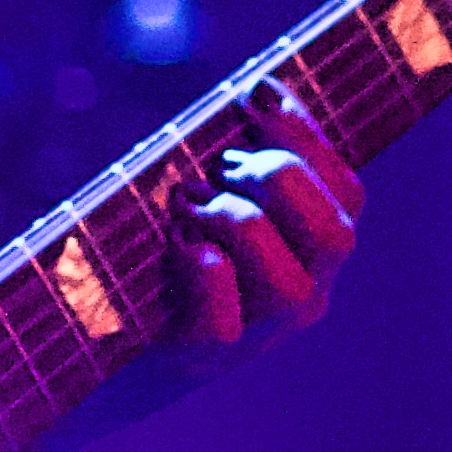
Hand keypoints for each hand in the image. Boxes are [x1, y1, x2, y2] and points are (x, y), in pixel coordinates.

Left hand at [153, 71, 362, 372]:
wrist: (102, 359)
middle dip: (278, 178)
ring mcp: (253, 336)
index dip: (307, 135)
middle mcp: (298, 300)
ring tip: (186, 208)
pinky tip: (177, 245)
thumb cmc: (160, 260)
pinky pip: (220, 323)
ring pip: (287, 284)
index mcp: (309, 254)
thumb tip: (262, 91)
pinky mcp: (197, 359)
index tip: (256, 92)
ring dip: (233, 222)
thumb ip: (242, 160)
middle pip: (336, 237)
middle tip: (218, 167)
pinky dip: (201, 272)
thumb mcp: (210, 201)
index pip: (349, 195)